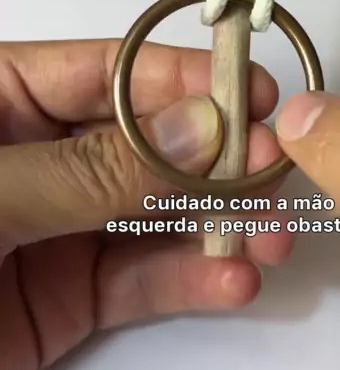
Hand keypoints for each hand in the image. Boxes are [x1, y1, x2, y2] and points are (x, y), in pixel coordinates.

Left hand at [0, 40, 290, 369]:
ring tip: (270, 233)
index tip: (251, 88)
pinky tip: (231, 279)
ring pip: (152, 214)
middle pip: (144, 141)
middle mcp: (35, 155)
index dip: (183, 77)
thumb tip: (199, 128)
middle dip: (215, 155)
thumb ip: (89, 169)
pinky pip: (138, 281)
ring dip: (217, 222)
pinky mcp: (65, 298)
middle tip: (274, 166)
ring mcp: (54, 227)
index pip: (109, 72)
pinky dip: (188, 281)